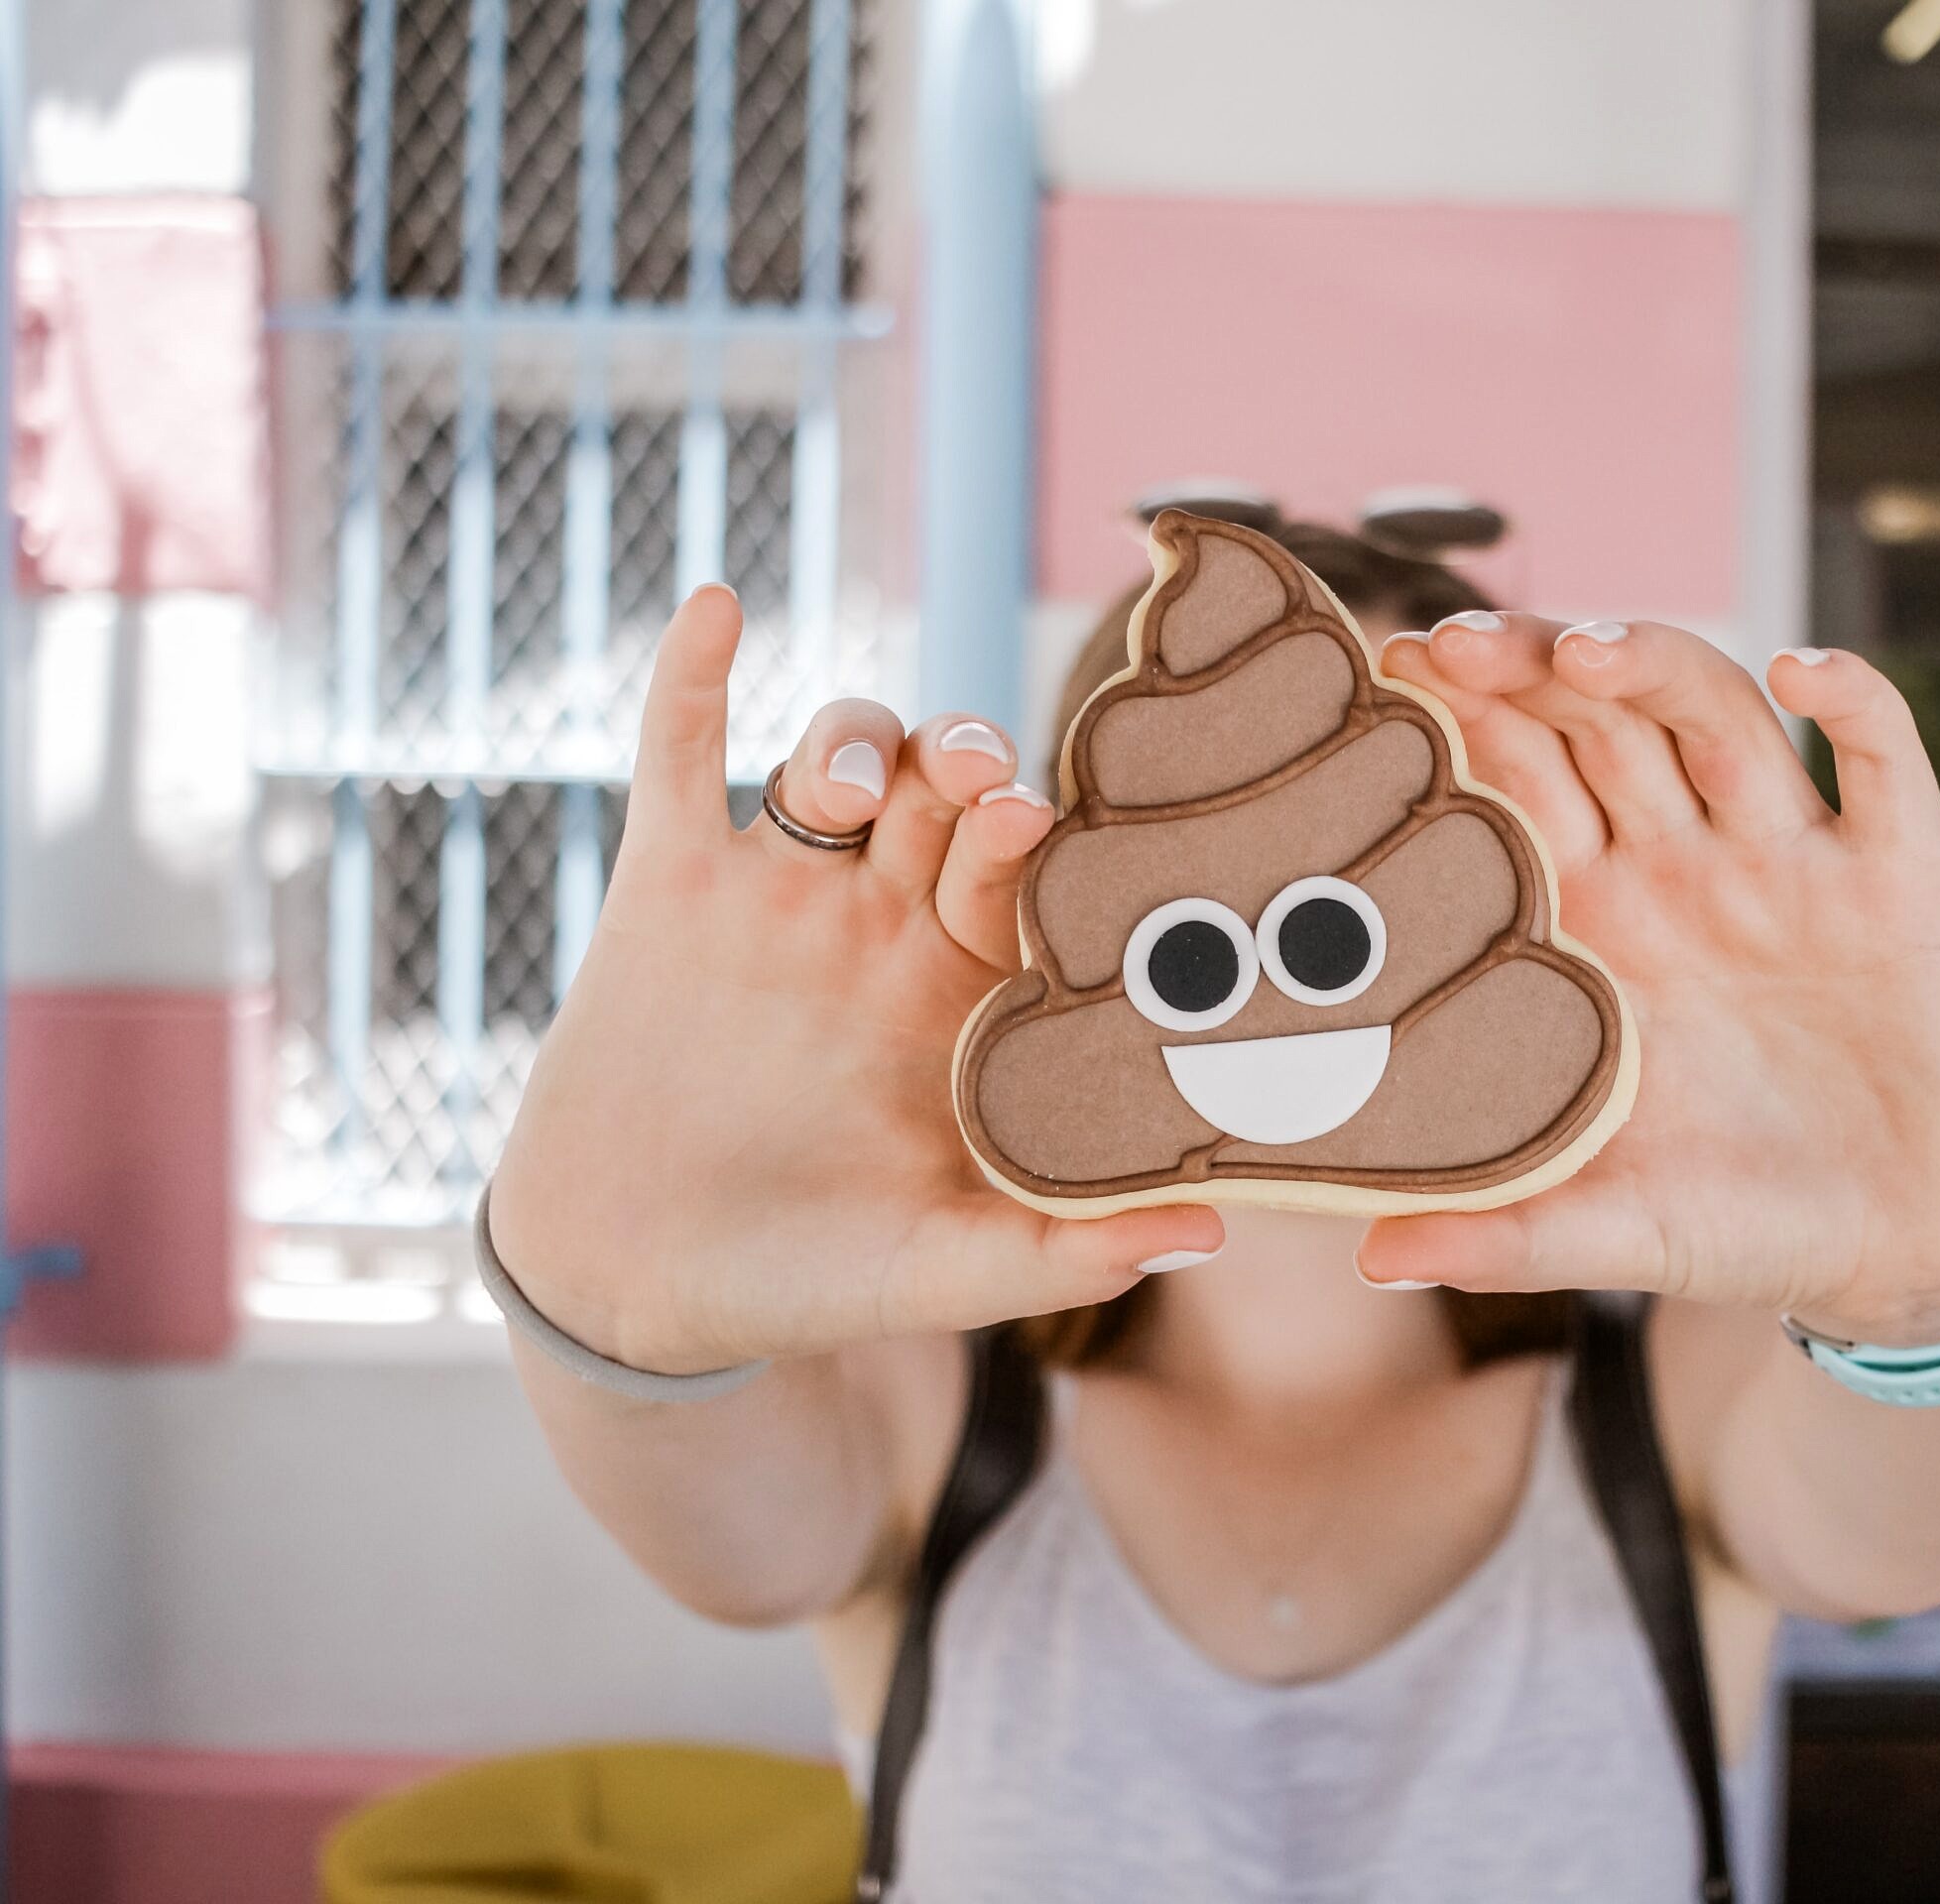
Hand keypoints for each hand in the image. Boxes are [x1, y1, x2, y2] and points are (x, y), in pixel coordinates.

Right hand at [490, 587, 1223, 1373]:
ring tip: (840, 790)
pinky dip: (693, 675)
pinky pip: (680, 752)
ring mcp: (779, 896)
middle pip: (945, 796)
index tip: (1054, 831)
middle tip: (979, 788)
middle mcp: (883, 925)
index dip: (1050, 845)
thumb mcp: (938, 1272)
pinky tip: (719, 607)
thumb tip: (1209, 1232)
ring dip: (853, 740)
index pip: (1030, 880)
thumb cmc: (807, 1282)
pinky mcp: (670, 884)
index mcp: (965, 993)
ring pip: (835, 756)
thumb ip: (1057, 1251)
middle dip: (968, 767)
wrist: (636, 1288)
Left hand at [1358, 618, 1939, 1345]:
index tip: (1386, 678)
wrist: (1916, 1254)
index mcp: (1601, 929)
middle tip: (1458, 643)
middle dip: (1530, 671)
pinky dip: (1856, 700)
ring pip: (1718, 717)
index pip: (1516, 789)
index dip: (1460, 725)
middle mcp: (1687, 872)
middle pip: (1598, 725)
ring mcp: (1794, 866)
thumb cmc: (1751, 1229)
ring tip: (1588, 649)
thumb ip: (1506, 1235)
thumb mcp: (1620, 1231)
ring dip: (1658, 665)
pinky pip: (1887, 762)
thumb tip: (1371, 1258)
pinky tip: (1807, 671)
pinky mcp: (1903, 882)